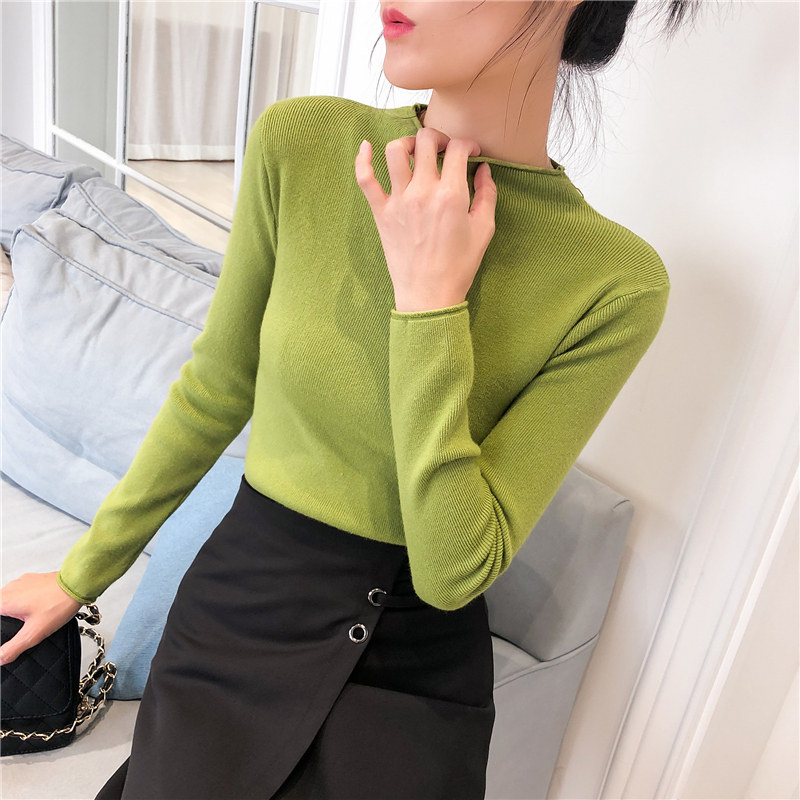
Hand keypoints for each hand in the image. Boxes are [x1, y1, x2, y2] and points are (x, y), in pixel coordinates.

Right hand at [0, 571, 82, 664]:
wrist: (78, 584)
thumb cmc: (59, 603)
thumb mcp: (34, 633)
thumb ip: (13, 647)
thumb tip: (0, 658)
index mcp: (5, 600)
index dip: (1, 627)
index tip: (5, 631)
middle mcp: (10, 588)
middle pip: (0, 607)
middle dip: (5, 620)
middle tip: (17, 628)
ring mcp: (22, 582)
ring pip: (9, 599)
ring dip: (14, 611)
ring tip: (26, 621)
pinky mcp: (34, 580)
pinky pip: (22, 592)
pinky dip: (24, 602)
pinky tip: (35, 610)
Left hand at [355, 127, 496, 312]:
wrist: (429, 295)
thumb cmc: (458, 266)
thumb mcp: (484, 230)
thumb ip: (487, 194)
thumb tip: (483, 170)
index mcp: (451, 195)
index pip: (457, 149)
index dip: (468, 145)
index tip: (471, 153)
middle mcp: (422, 192)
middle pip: (425, 141)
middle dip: (439, 138)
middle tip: (444, 151)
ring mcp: (398, 201)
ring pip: (395, 151)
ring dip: (408, 143)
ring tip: (416, 152)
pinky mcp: (381, 213)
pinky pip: (365, 179)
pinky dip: (362, 159)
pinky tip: (366, 147)